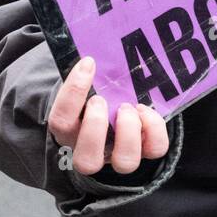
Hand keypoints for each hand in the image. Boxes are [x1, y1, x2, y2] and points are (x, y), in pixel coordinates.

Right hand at [47, 56, 168, 175]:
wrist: (110, 109)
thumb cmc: (92, 93)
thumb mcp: (83, 86)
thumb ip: (85, 76)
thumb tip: (92, 54)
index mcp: (68, 131)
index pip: (60, 121)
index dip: (73, 92)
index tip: (88, 64)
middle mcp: (90, 150)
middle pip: (86, 162)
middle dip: (95, 127)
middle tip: (100, 99)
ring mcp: (118, 155)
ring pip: (125, 162)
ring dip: (129, 131)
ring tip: (128, 106)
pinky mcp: (144, 151)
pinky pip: (155, 149)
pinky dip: (154, 128)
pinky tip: (145, 109)